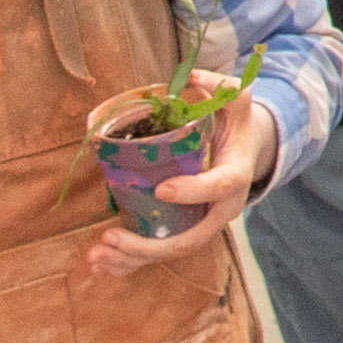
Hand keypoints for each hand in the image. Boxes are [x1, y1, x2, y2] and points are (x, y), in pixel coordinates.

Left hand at [87, 96, 275, 274]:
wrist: (244, 153)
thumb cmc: (236, 126)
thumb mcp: (238, 102)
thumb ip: (222, 87)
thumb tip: (194, 77)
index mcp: (235, 177)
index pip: (218, 188)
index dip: (192, 192)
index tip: (162, 189)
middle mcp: (220, 211)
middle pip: (187, 239)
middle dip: (147, 245)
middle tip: (110, 236)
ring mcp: (201, 225)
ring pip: (168, 253)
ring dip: (131, 258)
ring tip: (97, 255)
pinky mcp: (184, 232)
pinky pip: (157, 253)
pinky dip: (128, 264)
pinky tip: (100, 265)